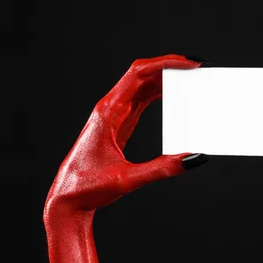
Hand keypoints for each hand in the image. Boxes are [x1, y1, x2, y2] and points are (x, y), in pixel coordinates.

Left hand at [45, 54, 209, 218]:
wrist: (67, 199)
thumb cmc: (87, 187)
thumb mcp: (127, 180)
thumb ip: (161, 169)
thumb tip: (192, 159)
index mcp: (108, 112)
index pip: (139, 74)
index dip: (165, 63)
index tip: (189, 63)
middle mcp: (110, 108)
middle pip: (142, 74)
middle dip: (169, 66)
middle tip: (196, 67)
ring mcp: (114, 115)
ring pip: (142, 85)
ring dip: (165, 79)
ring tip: (189, 78)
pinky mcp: (119, 124)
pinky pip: (141, 100)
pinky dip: (159, 93)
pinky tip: (174, 95)